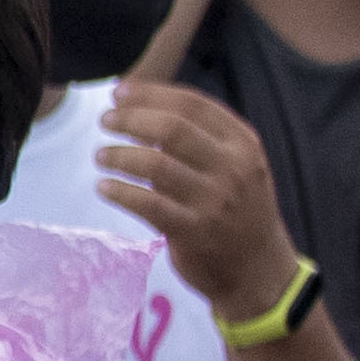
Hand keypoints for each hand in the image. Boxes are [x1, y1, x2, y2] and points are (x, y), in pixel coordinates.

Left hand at [95, 80, 301, 317]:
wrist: (258, 268)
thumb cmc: (238, 210)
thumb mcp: (238, 165)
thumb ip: (204, 138)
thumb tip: (143, 104)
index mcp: (243, 144)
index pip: (192, 104)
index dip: (150, 94)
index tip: (118, 92)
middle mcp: (232, 168)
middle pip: (172, 129)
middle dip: (131, 119)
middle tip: (106, 121)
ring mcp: (214, 201)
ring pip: (156, 164)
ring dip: (120, 156)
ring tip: (101, 156)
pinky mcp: (194, 231)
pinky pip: (148, 204)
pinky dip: (120, 192)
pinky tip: (103, 187)